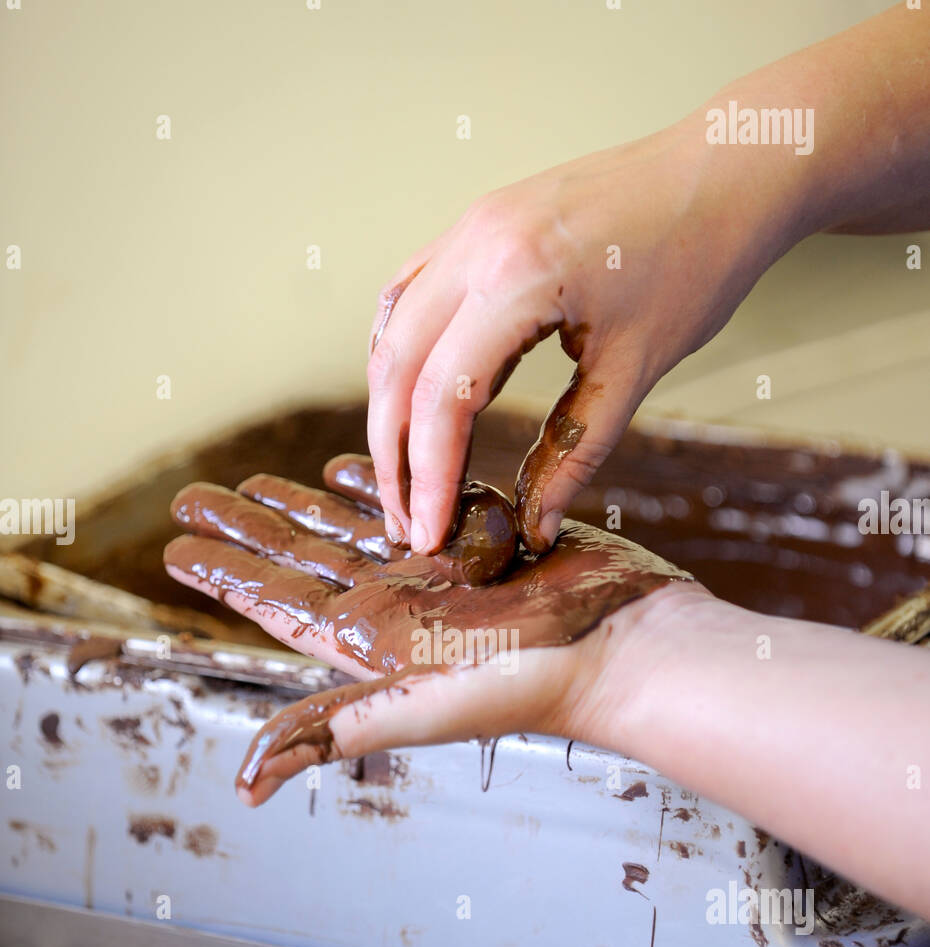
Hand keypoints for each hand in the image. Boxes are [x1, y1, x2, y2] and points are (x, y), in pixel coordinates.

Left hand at [164, 457, 693, 804]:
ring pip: (353, 526)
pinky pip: (420, 498)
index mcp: (372, 644)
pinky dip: (381, 480)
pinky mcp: (482, 538)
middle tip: (192, 496)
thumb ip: (334, 730)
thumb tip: (247, 786)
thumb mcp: (422, 707)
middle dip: (247, 529)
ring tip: (256, 478)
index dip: (225, 577)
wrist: (627, 649)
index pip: (279, 605)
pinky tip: (349, 464)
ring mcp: (440, 573)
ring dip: (302, 503)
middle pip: (302, 561)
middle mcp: (399, 607)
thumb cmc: (533, 685)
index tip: (175, 548)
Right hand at [366, 117, 799, 556]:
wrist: (728, 169)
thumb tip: (536, 524)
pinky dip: (401, 354)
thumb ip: (575, 451)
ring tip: (404, 473)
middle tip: (404, 521)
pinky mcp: (479, 223)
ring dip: (388, 406)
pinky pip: (411, 292)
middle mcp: (477, 242)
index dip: (428, 476)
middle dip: (393, 453)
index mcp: (518, 276)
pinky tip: (413, 400)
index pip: (444, 395)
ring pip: (392, 330)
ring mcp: (471, 226)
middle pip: (398, 366)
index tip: (427, 534)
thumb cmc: (698, 259)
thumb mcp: (636, 369)